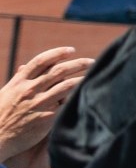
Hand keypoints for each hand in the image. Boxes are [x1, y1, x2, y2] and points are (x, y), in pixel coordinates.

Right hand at [0, 47, 91, 167]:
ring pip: (68, 85)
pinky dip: (78, 98)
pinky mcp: (47, 117)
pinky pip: (67, 104)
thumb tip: (24, 67)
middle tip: (91, 61)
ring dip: (83, 79)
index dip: (58, 53)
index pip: (41, 61)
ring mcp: (39, 103)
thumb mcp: (6, 94)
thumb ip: (18, 80)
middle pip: (59, 71)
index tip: (71, 50)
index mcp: (19, 82)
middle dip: (78, 63)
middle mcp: (30, 89)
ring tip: (95, 76)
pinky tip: (88, 95)